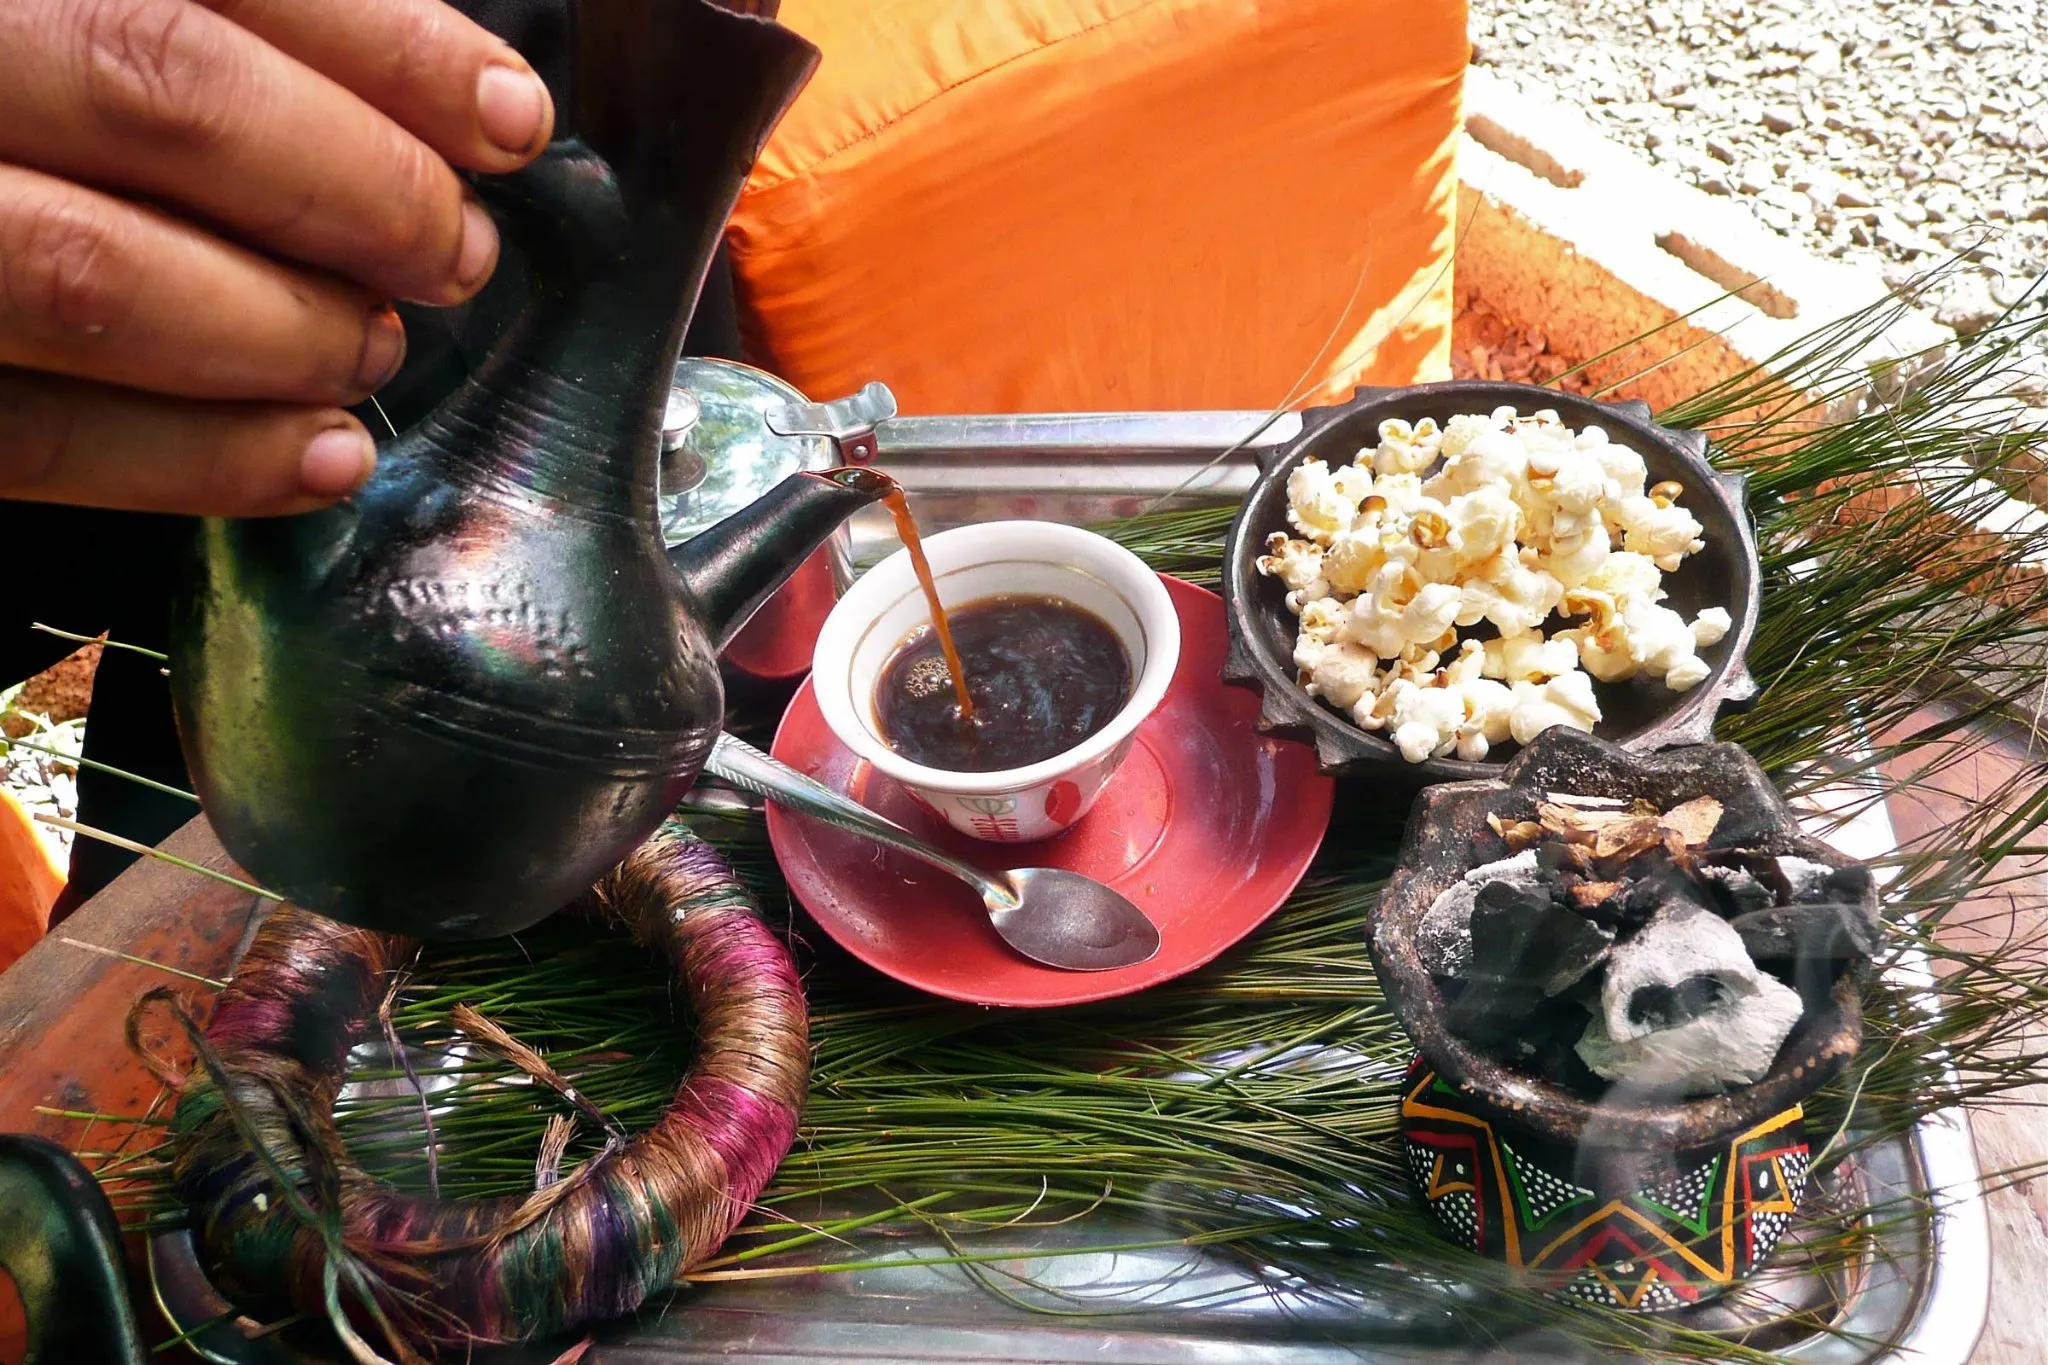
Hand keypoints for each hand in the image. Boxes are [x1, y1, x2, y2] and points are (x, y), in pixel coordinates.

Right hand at [0, 0, 555, 515]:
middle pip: (159, 91)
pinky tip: (314, 458)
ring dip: (281, 325)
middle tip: (449, 249)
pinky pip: (29, 433)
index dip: (385, 42)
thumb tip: (434, 92)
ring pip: (90, 270)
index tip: (508, 117)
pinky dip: (194, 457)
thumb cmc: (18, 100)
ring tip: (373, 345)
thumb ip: (214, 27)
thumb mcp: (70, 19)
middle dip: (355, 184)